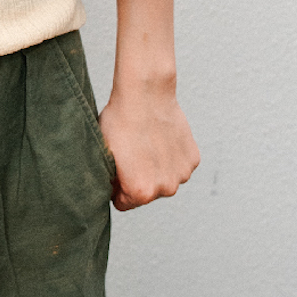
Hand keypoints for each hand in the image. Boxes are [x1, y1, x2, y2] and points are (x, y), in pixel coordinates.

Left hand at [99, 80, 199, 211]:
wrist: (144, 93)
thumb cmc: (120, 121)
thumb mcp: (103, 154)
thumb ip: (110, 181)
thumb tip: (112, 191)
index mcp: (140, 192)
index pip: (124, 202)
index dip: (117, 186)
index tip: (116, 170)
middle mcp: (165, 189)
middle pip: (146, 192)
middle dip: (138, 178)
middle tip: (131, 153)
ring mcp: (181, 174)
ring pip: (164, 179)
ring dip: (157, 169)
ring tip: (146, 144)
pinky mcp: (192, 159)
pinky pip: (178, 164)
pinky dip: (171, 156)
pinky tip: (160, 138)